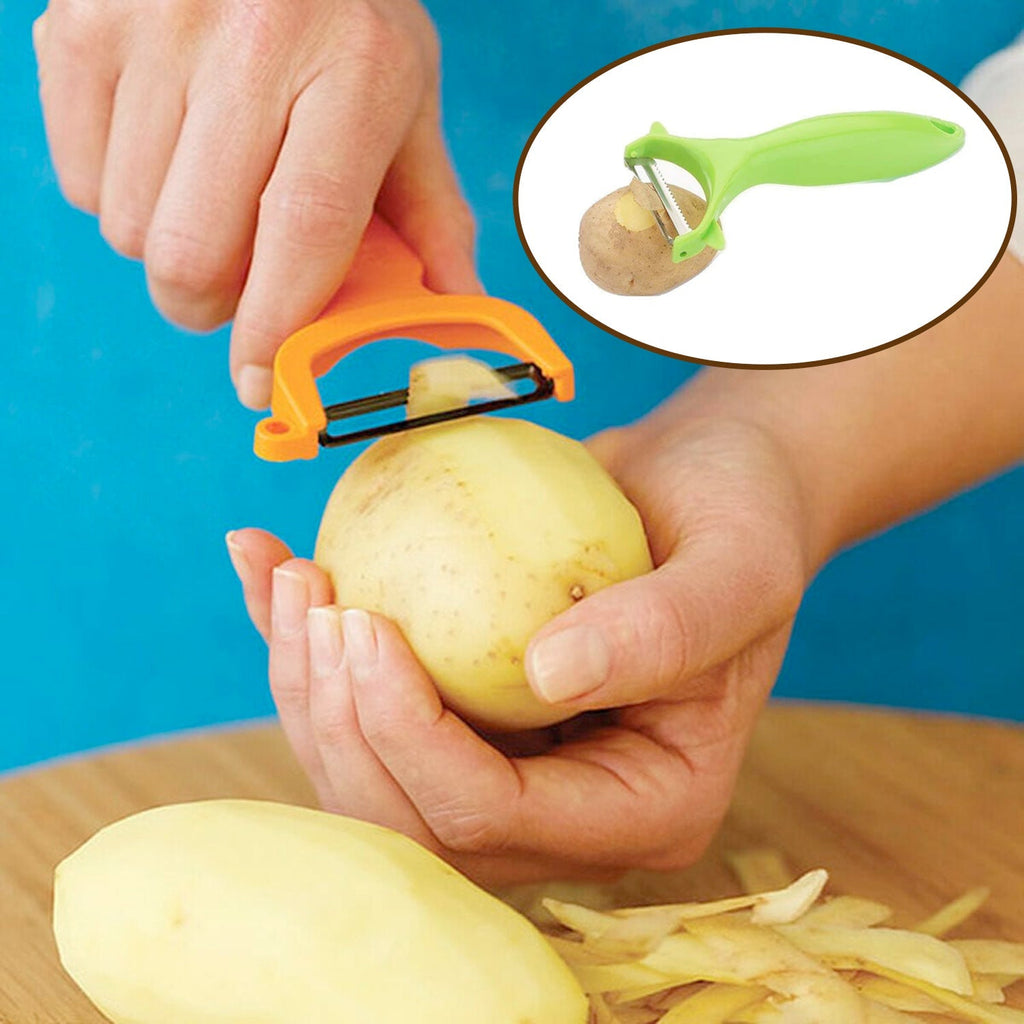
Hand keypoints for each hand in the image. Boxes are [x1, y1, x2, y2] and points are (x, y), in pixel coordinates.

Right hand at [34, 0, 479, 408]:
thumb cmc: (344, 14)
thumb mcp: (407, 98)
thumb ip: (431, 212)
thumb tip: (454, 306)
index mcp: (354, 70)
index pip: (303, 230)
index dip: (275, 325)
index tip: (260, 379)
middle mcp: (251, 42)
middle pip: (192, 254)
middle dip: (212, 305)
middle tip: (239, 280)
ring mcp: (152, 30)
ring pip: (131, 230)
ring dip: (171, 248)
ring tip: (209, 195)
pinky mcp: (80, 29)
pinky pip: (82, 184)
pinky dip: (122, 197)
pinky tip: (165, 153)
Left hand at [226, 414, 812, 884]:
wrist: (709, 486)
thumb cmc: (741, 520)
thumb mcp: (739, 566)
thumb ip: (667, 629)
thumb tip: (546, 677)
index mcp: (645, 808)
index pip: (496, 814)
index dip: (411, 736)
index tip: (366, 623)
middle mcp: (567, 811)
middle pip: (412, 816)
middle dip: (338, 722)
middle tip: (313, 600)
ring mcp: (513, 767)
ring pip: (370, 774)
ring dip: (305, 687)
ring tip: (287, 579)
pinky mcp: (470, 714)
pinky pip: (369, 704)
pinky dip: (305, 645)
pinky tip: (268, 568)